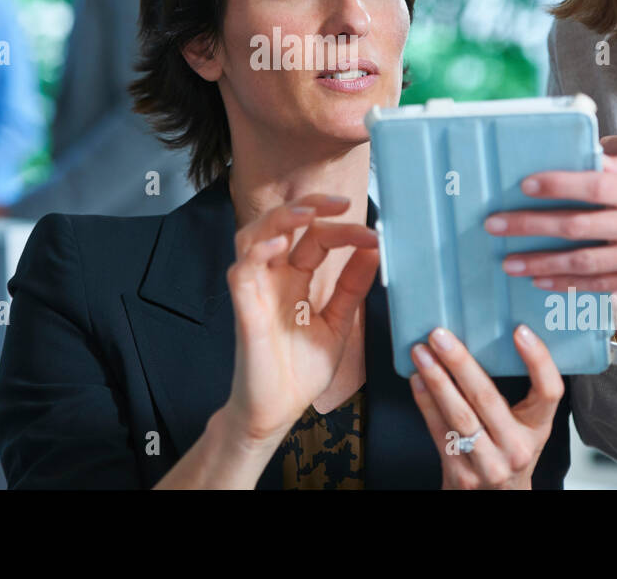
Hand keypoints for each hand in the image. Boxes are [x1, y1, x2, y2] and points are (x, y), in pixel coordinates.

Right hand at [222, 195, 380, 444]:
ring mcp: (256, 290)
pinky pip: (242, 271)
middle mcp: (273, 277)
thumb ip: (352, 287)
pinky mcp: (244, 309)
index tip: (374, 235)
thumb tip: (374, 249)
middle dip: (309, 206)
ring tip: (309, 214)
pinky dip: (258, 252)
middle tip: (342, 203)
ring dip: (280, 219)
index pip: (316, 238)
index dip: (343, 230)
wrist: (278, 411)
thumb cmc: (300, 370)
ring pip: (253, 235)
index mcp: (295, 278)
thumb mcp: (337, 322)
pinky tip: (280, 244)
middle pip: (281, 224)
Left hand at [409, 324, 563, 488]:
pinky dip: (425, 403)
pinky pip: (439, 432)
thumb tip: (488, 335)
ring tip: (421, 353)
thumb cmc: (509, 452)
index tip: (520, 331)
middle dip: (461, 363)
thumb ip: (517, 392)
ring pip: (460, 416)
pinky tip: (417, 380)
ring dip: (437, 380)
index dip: (538, 360)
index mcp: (538, 428)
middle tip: (440, 336)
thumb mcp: (525, 425)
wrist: (498, 500)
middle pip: (488, 398)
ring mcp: (489, 463)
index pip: (549, 391)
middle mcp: (517, 447)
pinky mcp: (462, 473)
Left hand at [491, 143, 616, 303]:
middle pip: (580, 226)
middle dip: (531, 226)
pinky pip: (600, 285)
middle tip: (496, 225)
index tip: (525, 185)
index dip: (559, 185)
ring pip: (584, 262)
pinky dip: (567, 284)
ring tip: (509, 261)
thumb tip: (585, 155)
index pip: (596, 185)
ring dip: (541, 263)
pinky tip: (541, 281)